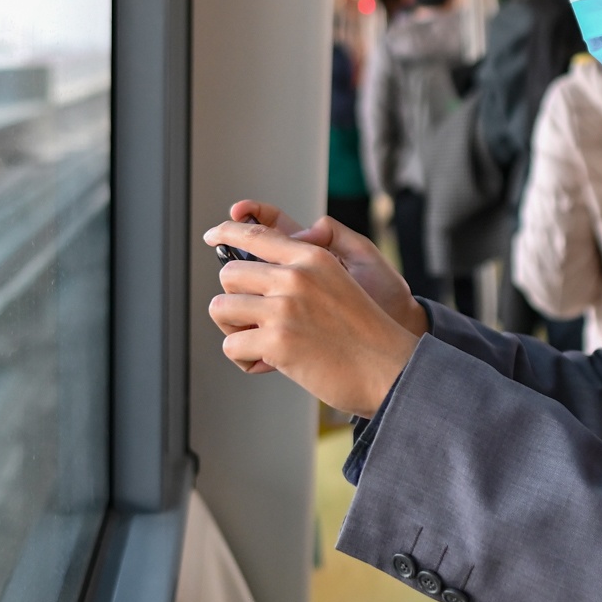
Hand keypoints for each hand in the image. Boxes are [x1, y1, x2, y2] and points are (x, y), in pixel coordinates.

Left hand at [203, 218, 420, 416]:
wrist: (389, 369)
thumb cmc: (366, 333)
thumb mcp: (343, 280)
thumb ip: (306, 266)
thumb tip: (271, 258)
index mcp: (311, 258)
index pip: (257, 234)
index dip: (227, 232)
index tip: (211, 236)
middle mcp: (295, 276)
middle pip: (229, 274)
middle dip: (234, 301)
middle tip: (253, 323)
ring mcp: (284, 308)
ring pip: (221, 308)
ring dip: (233, 330)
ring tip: (259, 344)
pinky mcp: (278, 341)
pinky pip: (232, 346)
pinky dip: (245, 361)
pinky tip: (270, 365)